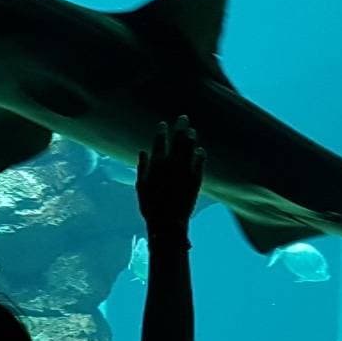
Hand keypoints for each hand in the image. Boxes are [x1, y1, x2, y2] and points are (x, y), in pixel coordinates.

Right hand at [136, 116, 204, 236]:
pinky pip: (199, 162)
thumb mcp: (141, 186)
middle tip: (183, 118)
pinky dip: (200, 154)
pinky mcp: (196, 178)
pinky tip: (200, 150)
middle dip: (180, 127)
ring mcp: (185, 170)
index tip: (163, 124)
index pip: (159, 141)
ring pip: (190, 148)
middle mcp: (172, 163)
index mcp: (157, 163)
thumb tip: (143, 152)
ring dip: (191, 138)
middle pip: (177, 139)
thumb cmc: (150, 206)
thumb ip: (142, 167)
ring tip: (192, 131)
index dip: (161, 131)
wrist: (168, 222)